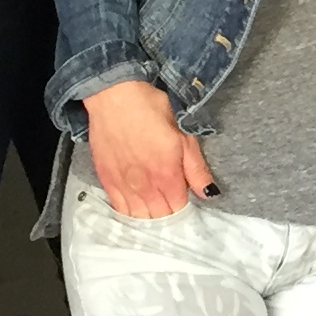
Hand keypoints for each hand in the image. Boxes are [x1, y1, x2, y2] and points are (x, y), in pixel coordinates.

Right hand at [82, 80, 213, 219]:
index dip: (185, 209)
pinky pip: (118, 208)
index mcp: (167, 175)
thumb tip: (209, 193)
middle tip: (172, 207)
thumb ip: (196, 168)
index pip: (179, 209)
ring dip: (149, 218)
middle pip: (159, 217)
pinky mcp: (106, 179)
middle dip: (168, 216)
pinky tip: (135, 210)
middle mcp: (144, 186)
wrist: (114, 97)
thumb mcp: (183, 135)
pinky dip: (128, 213)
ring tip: (155, 212)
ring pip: (138, 217)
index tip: (186, 202)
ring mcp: (123, 185)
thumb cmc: (151, 109)